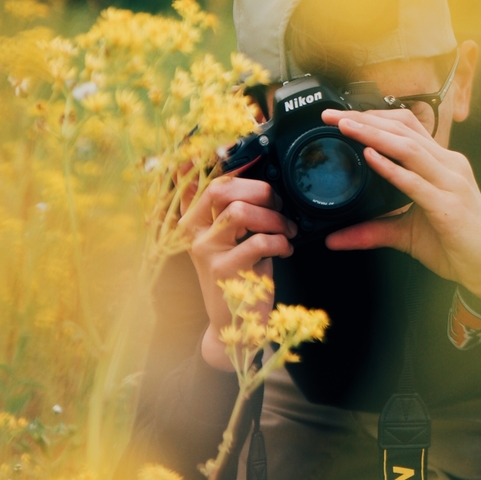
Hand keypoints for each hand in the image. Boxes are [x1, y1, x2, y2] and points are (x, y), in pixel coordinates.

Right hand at [180, 176, 297, 369]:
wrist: (236, 324)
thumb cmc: (242, 273)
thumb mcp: (235, 237)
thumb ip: (235, 209)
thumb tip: (255, 172)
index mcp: (194, 219)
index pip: (202, 181)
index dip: (223, 163)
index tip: (250, 155)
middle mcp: (193, 232)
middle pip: (220, 188)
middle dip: (259, 190)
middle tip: (279, 205)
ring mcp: (206, 251)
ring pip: (239, 212)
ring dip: (274, 218)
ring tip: (288, 230)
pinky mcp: (224, 271)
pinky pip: (258, 242)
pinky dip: (281, 242)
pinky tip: (286, 250)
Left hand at [322, 108, 480, 305]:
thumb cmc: (457, 246)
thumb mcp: (407, 234)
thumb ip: (373, 230)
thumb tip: (334, 239)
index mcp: (442, 164)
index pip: (407, 128)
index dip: (375, 117)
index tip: (342, 116)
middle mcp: (449, 165)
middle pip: (404, 130)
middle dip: (366, 119)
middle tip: (331, 115)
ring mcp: (451, 183)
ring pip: (408, 148)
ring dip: (373, 134)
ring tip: (345, 127)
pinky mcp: (449, 205)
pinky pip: (415, 182)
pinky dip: (390, 167)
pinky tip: (370, 157)